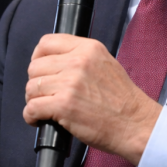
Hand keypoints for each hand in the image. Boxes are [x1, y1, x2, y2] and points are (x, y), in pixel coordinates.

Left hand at [23, 34, 161, 165]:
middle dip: (36, 83)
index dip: (38, 58)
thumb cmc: (122, 99)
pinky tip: (40, 120)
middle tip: (45, 95)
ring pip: (31, 87)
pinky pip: (32, 108)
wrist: (135, 123)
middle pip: (35, 67)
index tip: (40, 70)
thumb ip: (80, 57)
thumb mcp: (105, 63)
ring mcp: (70, 83)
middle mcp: (77, 61)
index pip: (47, 42)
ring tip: (45, 109)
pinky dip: (31, 116)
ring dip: (34, 101)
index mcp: (88, 48)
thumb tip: (53, 62)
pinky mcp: (64, 105)